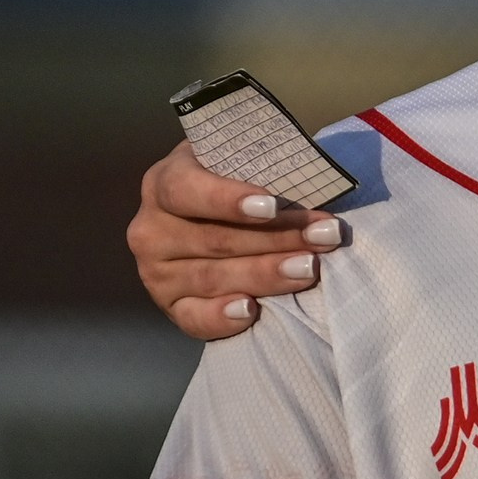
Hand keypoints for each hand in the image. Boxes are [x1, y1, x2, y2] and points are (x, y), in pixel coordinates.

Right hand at [130, 141, 342, 339]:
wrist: (220, 221)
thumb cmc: (241, 182)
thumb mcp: (244, 161)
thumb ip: (263, 162)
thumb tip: (308, 168)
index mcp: (164, 183)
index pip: (186, 190)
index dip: (227, 199)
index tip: (271, 205)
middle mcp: (151, 229)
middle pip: (215, 238)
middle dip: (278, 238)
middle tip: (325, 235)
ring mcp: (156, 272)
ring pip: (213, 277)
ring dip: (266, 274)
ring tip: (310, 267)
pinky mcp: (171, 306)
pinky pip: (193, 317)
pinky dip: (221, 317)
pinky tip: (251, 310)